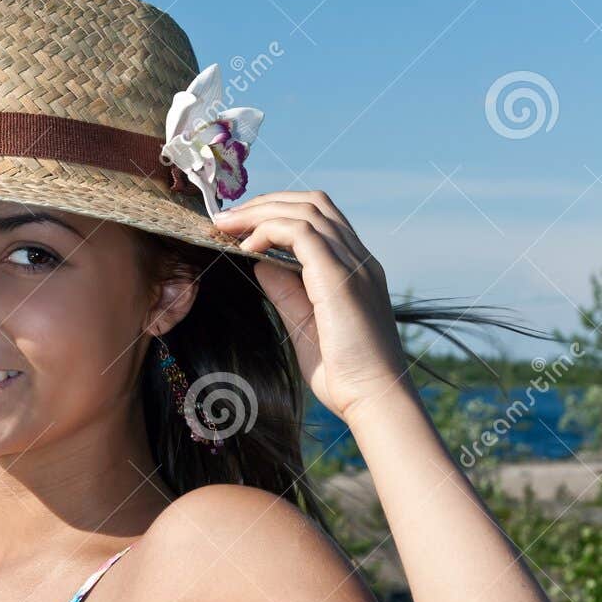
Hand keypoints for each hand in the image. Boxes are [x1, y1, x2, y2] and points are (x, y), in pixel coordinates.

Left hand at [213, 190, 409, 421]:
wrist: (374, 399)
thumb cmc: (344, 374)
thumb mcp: (304, 325)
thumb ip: (286, 291)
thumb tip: (259, 262)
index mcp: (354, 269)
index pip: (319, 219)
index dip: (277, 213)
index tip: (240, 228)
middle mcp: (358, 259)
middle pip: (312, 203)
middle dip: (265, 203)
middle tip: (226, 219)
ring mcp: (354, 265)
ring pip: (306, 210)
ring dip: (261, 212)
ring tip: (226, 226)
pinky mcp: (341, 278)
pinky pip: (301, 233)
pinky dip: (269, 231)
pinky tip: (247, 247)